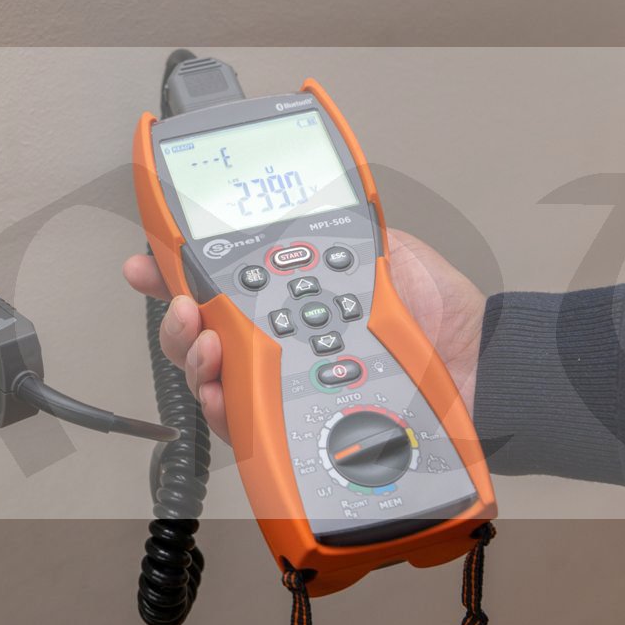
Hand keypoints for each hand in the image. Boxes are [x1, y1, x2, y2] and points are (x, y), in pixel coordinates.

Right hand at [122, 230, 485, 442]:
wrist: (481, 364)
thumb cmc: (436, 311)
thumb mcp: (372, 249)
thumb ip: (324, 229)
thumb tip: (284, 192)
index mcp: (287, 300)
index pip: (216, 288)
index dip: (172, 275)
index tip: (144, 263)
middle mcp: (277, 347)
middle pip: (198, 340)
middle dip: (172, 322)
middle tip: (181, 306)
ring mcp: (285, 390)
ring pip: (211, 385)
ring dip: (191, 362)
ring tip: (205, 343)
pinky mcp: (300, 432)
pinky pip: (246, 430)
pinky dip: (224, 410)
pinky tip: (223, 392)